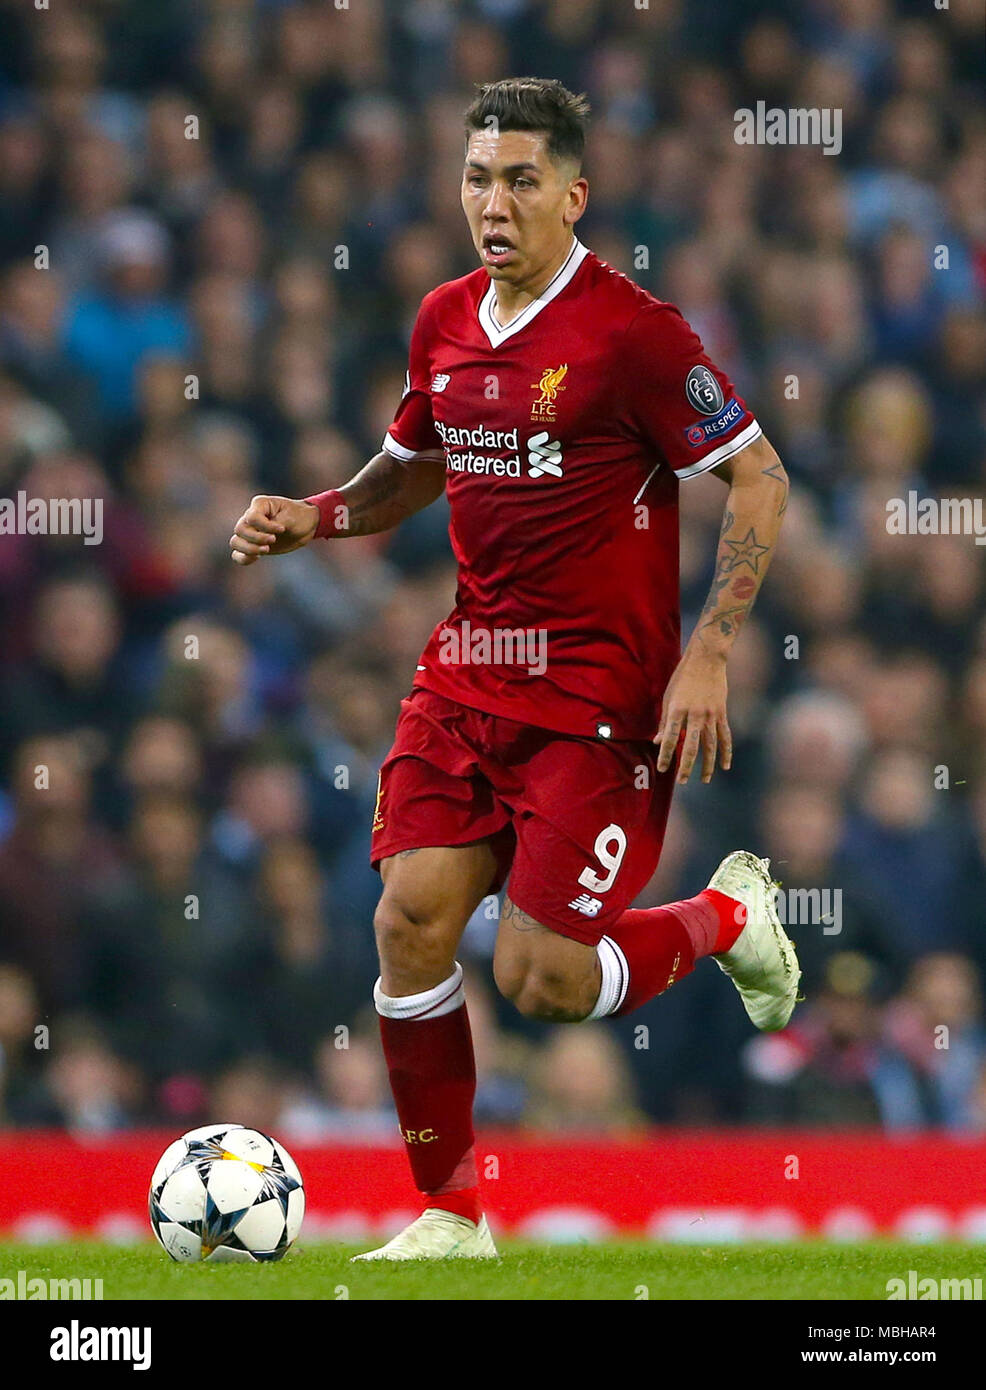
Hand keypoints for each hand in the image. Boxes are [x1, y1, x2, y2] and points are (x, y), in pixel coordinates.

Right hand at [229, 495, 318, 565]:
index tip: (282, 529)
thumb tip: (266, 533)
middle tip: (274, 540)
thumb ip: (277, 524)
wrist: (306, 525)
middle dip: (256, 538)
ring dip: (249, 549)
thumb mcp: (292, 517)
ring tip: (266, 550)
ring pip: (235, 542)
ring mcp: (250, 531)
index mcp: (260, 504)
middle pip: (240, 530)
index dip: (265, 527)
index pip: (252, 518)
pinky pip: (238, 554)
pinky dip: (244, 558)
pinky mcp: (253, 545)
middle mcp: (250, 517)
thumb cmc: (300, 516)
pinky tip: (257, 558)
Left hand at [655, 648, 732, 784]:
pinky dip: (726, 752)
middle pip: (691, 747)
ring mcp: (711, 715)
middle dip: (686, 766)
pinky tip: (725, 766)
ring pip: (710, 746)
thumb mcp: (668, 697)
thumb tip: (658, 741)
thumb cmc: (683, 677)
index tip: (662, 769)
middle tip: (681, 781)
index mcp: (677, 709)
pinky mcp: (722, 713)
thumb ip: (665, 721)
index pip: (670, 738)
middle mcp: (695, 715)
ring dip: (707, 765)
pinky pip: (725, 737)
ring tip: (704, 780)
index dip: (665, 755)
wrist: (707, 659)